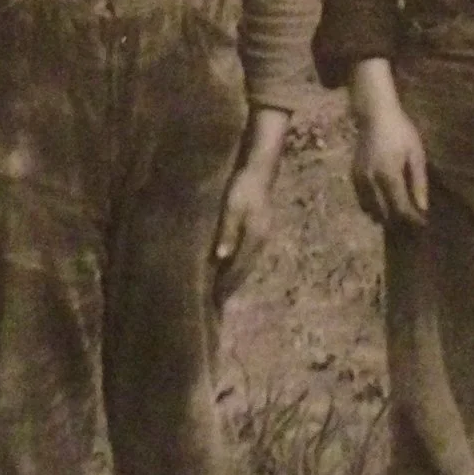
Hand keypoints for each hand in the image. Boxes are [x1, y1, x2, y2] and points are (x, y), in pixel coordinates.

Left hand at [212, 108, 289, 300]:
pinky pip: (246, 255)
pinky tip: (226, 268)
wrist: (260, 169)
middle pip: (243, 271)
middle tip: (213, 306)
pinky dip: (236, 265)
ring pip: (246, 264)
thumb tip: (221, 258)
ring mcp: (261, 237)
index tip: (212, 303)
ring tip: (218, 293)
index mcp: (254, 238)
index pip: (238, 270)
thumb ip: (227, 232)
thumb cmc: (242, 186)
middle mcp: (260, 242)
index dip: (224, 287)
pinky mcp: (258, 231)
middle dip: (228, 288)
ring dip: (233, 278)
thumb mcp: (232, 208)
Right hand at [348, 60, 427, 226]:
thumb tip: (423, 207)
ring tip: (396, 216)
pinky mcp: (352, 175)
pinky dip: (371, 206)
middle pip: (383, 212)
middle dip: (397, 221)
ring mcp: (359, 178)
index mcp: (389, 175)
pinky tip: (382, 204)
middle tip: (411, 223)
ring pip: (369, 208)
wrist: (375, 115)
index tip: (422, 223)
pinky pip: (361, 199)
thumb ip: (419, 182)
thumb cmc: (400, 132)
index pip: (400, 207)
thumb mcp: (416, 154)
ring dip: (383, 215)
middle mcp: (371, 180)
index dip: (412, 219)